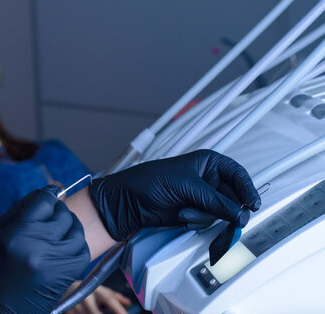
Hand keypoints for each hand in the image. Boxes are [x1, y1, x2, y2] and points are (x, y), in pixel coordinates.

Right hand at [0, 186, 90, 313]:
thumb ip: (16, 214)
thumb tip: (40, 194)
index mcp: (16, 237)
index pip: (44, 202)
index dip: (47, 195)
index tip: (49, 193)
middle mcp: (38, 250)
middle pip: (63, 216)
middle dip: (58, 210)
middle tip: (52, 212)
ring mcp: (55, 266)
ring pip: (76, 232)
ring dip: (69, 226)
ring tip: (59, 227)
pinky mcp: (64, 279)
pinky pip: (82, 253)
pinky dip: (77, 244)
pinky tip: (65, 245)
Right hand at [64, 282, 130, 313]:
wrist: (69, 290)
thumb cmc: (90, 292)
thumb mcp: (103, 292)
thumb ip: (116, 297)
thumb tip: (129, 303)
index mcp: (95, 290)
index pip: (108, 299)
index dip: (118, 309)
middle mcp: (85, 297)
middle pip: (95, 312)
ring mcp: (75, 305)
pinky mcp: (68, 311)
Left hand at [89, 150, 260, 240]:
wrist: (131, 201)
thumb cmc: (151, 181)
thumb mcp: (188, 186)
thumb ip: (216, 201)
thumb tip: (239, 214)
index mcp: (208, 163)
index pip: (238, 174)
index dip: (247, 189)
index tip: (252, 204)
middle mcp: (208, 179)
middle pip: (234, 197)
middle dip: (227, 208)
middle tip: (230, 217)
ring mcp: (202, 197)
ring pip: (222, 212)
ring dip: (205, 215)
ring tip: (186, 210)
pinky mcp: (195, 212)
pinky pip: (209, 221)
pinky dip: (197, 221)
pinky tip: (182, 216)